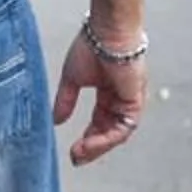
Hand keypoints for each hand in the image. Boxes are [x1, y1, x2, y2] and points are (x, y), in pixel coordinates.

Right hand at [52, 31, 146, 167]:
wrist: (106, 32)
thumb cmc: (91, 46)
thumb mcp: (72, 79)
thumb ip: (65, 101)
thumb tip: (57, 121)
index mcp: (108, 92)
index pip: (99, 121)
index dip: (87, 137)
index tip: (73, 150)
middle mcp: (120, 98)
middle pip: (109, 131)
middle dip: (92, 148)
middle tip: (75, 159)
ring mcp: (129, 101)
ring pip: (117, 134)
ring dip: (98, 147)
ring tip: (79, 154)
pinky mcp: (135, 102)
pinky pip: (123, 128)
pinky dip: (107, 138)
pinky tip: (90, 144)